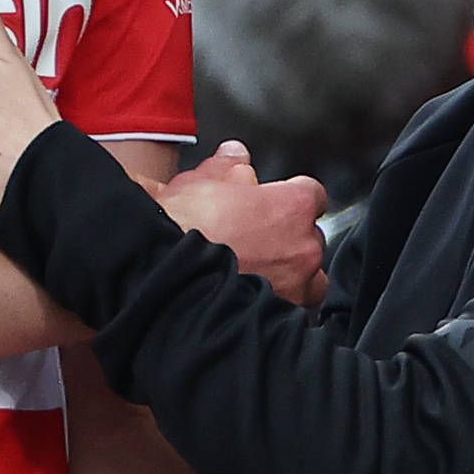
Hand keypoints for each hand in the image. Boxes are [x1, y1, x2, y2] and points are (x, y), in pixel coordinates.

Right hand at [157, 140, 329, 304]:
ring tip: (254, 271)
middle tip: (254, 238)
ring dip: (287, 274)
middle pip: (310, 239)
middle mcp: (303, 248)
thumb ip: (227, 167)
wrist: (162, 275)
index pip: (311, 195)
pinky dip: (271, 303)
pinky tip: (244, 296)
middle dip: (287, 237)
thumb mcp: (200, 183)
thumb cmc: (181, 229)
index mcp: (293, 208)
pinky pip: (285, 309)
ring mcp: (294, 287)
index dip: (289, 196)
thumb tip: (235, 156)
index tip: (273, 201)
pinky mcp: (277, 317)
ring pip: (305, 280)